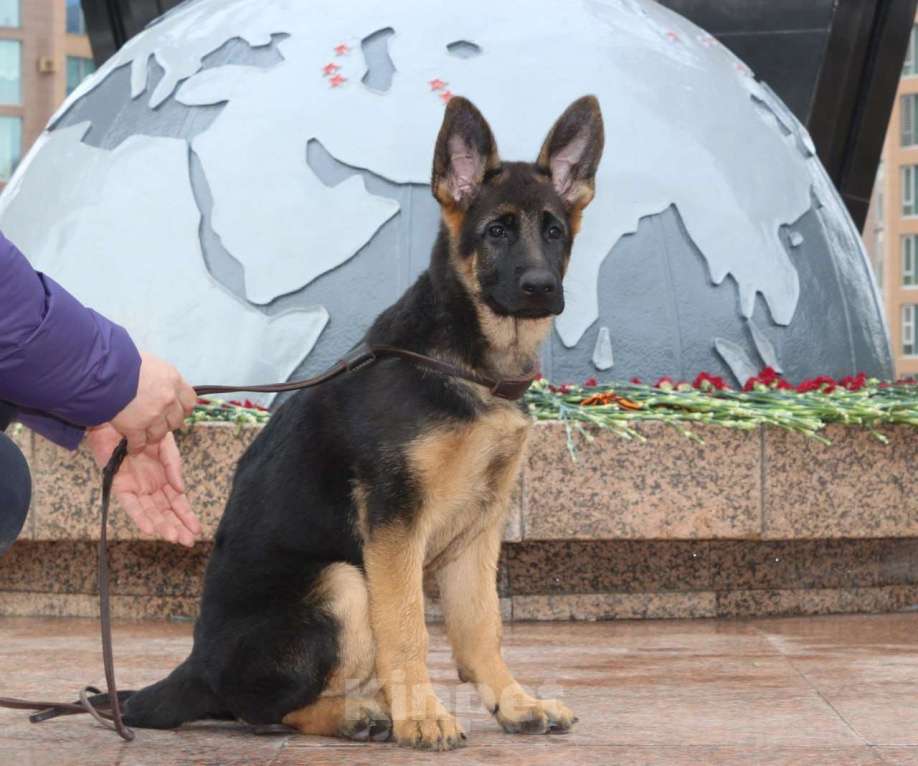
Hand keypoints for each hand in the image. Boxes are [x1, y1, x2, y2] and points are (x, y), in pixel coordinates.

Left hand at [85, 424, 200, 545]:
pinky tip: (150, 528)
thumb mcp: (166, 445)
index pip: (178, 502)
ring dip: (162, 525)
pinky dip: (140, 516)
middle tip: (188, 542)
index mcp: (165, 478)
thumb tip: (182, 489)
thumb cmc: (143, 428)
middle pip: (166, 512)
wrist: (117, 417)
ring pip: (151, 512)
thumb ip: (174, 466)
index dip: (187, 516)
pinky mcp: (120, 486)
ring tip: (173, 537)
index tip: (197, 530)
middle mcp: (151, 487)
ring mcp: (136, 488)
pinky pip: (131, 505)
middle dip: (177, 527)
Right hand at [111, 353, 196, 453]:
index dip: (182, 408)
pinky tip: (132, 446)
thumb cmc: (123, 360)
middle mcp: (168, 399)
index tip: (176, 410)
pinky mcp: (135, 427)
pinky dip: (135, 446)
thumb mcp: (149, 362)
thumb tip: (157, 380)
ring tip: (144, 435)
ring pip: (159, 434)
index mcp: (173, 380)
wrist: (104, 371)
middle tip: (159, 422)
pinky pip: (139, 443)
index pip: (189, 401)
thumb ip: (158, 375)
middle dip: (168, 423)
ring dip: (152, 435)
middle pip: (176, 420)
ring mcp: (153, 415)